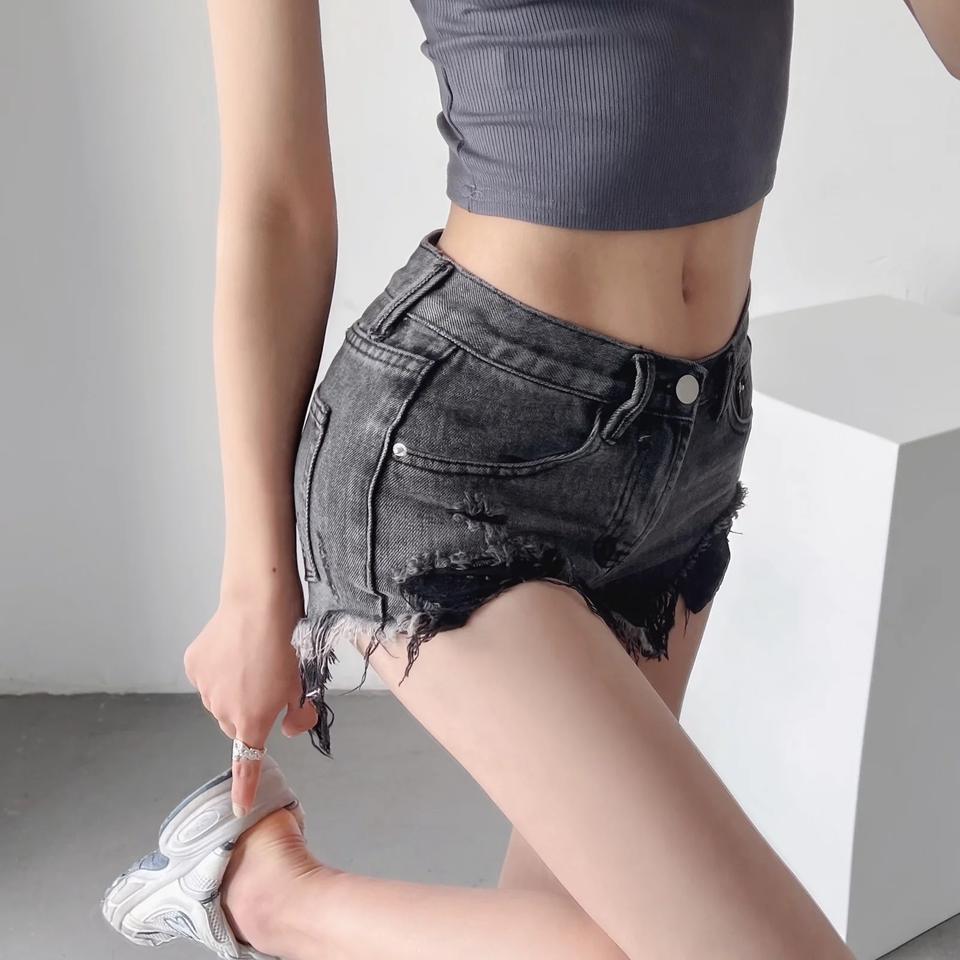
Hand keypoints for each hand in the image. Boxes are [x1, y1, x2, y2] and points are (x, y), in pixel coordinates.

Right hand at [183, 586, 316, 815]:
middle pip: (236, 722)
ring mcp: (204, 687)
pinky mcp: (194, 663)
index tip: (239, 808)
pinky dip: (220, 669)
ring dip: (234, 689)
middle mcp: (222, 710)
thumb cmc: (288, 644)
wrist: (258, 603)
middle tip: (270, 684)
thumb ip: (300, 714)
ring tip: (253, 659)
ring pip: (220, 699)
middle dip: (250, 713)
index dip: (245, 787)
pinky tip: (234, 648)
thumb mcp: (304, 682)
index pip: (248, 763)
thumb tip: (288, 729)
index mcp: (252, 720)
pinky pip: (209, 675)